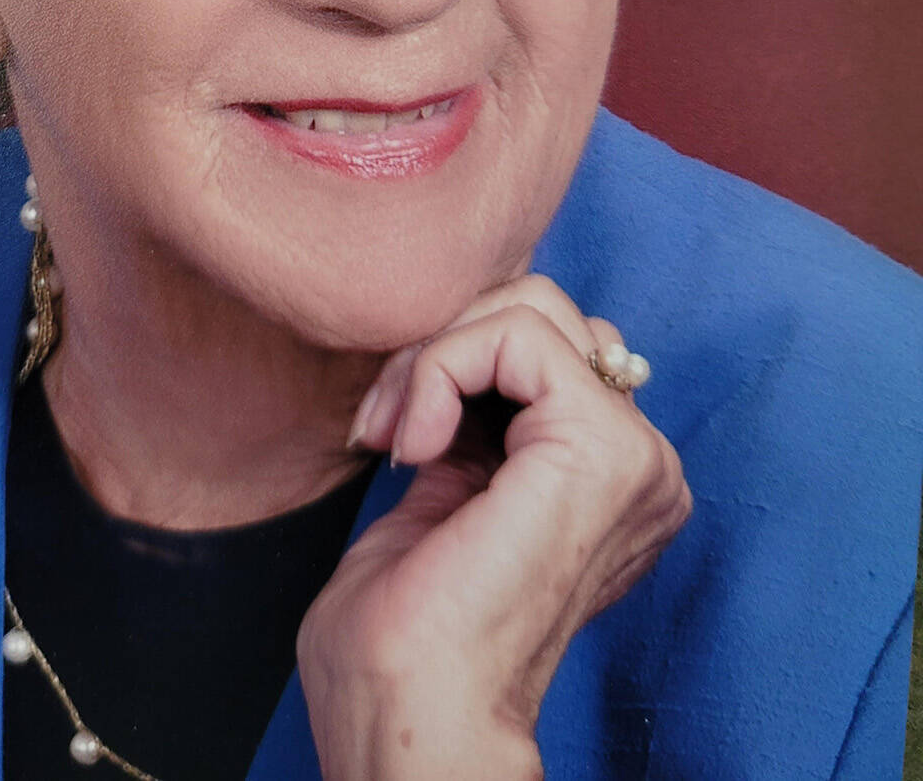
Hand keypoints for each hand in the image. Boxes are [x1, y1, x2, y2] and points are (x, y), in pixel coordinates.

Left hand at [297, 275, 691, 780]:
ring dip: (435, 356)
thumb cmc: (407, 638)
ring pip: (530, 308)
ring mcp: (632, 453)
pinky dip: (441, 366)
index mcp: (603, 478)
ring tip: (397, 434)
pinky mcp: (602, 446)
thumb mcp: (446, 491)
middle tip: (385, 424)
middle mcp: (637, 463)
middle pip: (542, 309)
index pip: (538, 344)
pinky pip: (516, 333)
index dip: (450, 360)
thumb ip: (472, 420)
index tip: (387, 431)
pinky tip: (415, 444)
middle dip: (441, 345)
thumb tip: (452, 355)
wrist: (412, 715)